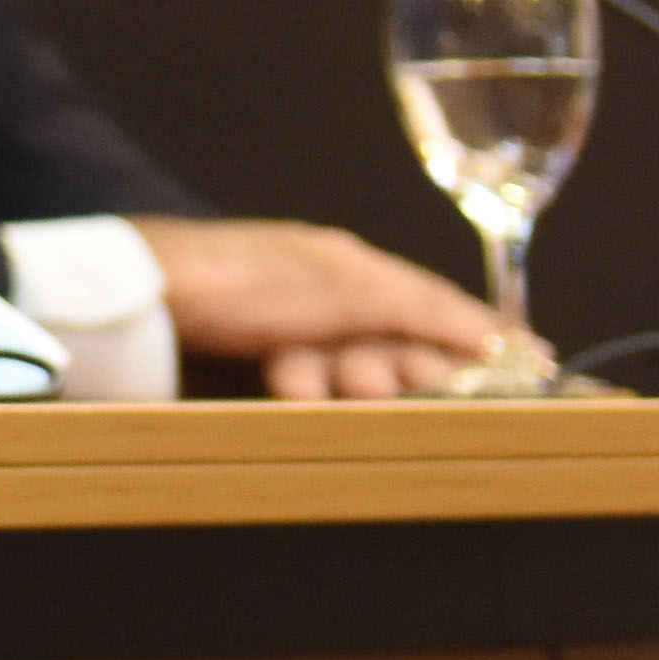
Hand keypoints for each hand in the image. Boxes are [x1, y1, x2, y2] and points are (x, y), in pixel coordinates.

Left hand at [143, 214, 508, 400]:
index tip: (522, 380)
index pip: (432, 308)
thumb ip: (422, 306)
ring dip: (340, 381)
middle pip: (392, 349)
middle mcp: (321, 297)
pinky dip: (300, 394)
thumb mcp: (344, 284)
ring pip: (348, 376)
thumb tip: (501, 336)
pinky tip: (284, 390)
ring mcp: (283, 335)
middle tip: (370, 382)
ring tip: (312, 379)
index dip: (474, 344)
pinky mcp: (247, 372)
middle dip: (393, 368)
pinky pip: (302, 393)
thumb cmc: (240, 277)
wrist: (135, 297)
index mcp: (347, 265)